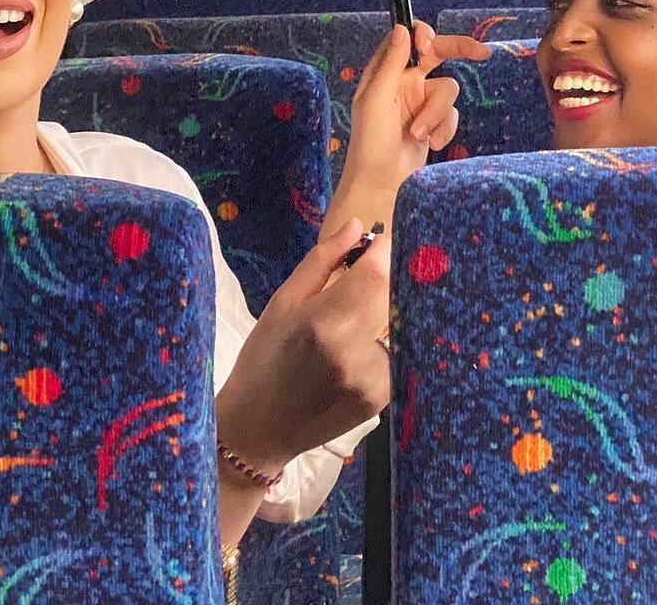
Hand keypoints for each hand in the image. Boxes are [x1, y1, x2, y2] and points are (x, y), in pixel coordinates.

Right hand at [216, 219, 390, 474]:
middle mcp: (355, 353)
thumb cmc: (263, 358)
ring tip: (361, 309)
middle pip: (393, 295)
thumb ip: (323, 261)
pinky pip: (396, 351)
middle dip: (387, 275)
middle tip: (372, 268)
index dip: (384, 250)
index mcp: (323, 324)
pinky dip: (385, 337)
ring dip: (387, 307)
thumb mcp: (282, 302)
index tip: (379, 240)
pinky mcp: (384, 398)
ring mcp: (374, 380)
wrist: (258, 430)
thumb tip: (358, 226)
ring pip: (398, 323)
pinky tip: (363, 339)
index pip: (376, 274)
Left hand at [342, 20, 490, 194]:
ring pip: (448, 90)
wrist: (382, 182)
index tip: (429, 44)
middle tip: (482, 53)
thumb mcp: (377, 99)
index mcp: (386, 71)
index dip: (423, 35)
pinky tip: (430, 144)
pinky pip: (452, 114)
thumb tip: (402, 28)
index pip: (409, 38)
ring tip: (419, 135)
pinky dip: (443, 129)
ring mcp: (421, 101)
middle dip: (460, 50)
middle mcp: (405, 81)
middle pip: (438, 53)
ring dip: (436, 114)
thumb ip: (391, 63)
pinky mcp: (435, 121)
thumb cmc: (371, 141)